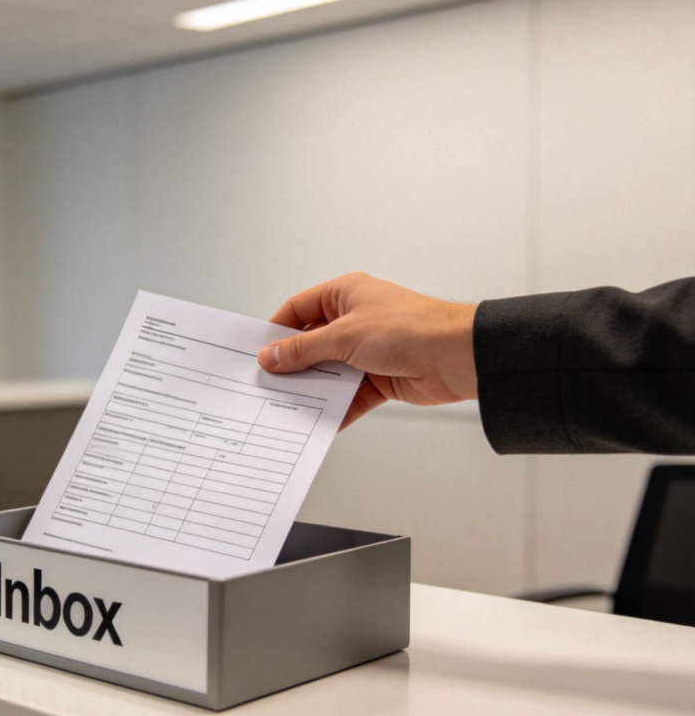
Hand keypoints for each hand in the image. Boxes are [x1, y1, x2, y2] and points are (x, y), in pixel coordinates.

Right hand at [258, 272, 477, 427]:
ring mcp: (368, 350)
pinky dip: (337, 408)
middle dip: (293, 365)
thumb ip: (304, 349)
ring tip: (290, 405)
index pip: (299, 309)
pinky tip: (322, 421)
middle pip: (312, 344)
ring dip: (314, 389)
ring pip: (330, 372)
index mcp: (346, 294)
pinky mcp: (381, 378)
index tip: (258, 353)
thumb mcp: (344, 336)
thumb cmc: (411, 328)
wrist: (457, 357)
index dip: (277, 330)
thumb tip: (272, 355)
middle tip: (268, 383)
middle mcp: (356, 320)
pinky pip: (350, 396)